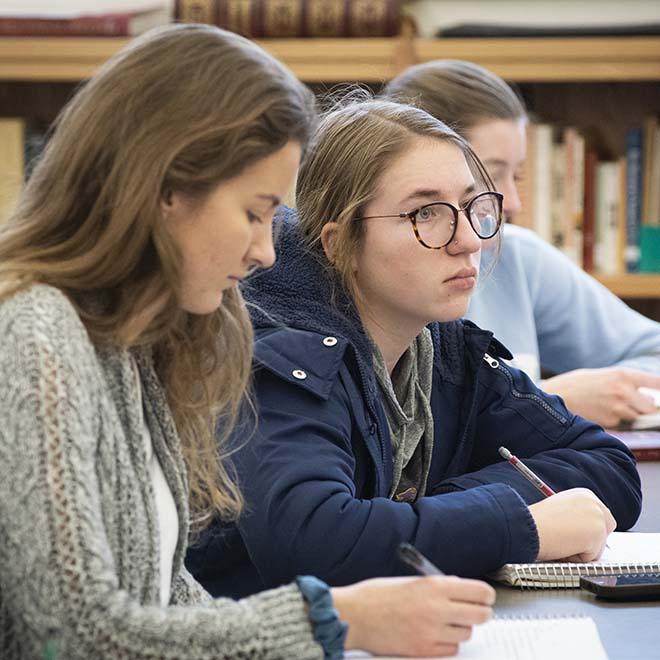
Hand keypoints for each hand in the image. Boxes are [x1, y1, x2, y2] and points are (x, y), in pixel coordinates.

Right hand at [331, 575, 494, 657]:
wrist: (355, 616)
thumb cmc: (376, 595)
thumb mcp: (411, 581)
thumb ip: (437, 585)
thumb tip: (458, 589)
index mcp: (434, 586)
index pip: (479, 591)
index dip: (486, 595)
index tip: (486, 597)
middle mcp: (437, 608)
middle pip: (480, 615)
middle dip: (480, 613)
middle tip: (475, 611)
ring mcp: (432, 632)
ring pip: (466, 633)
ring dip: (461, 628)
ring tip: (446, 621)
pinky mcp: (424, 651)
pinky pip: (451, 650)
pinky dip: (448, 643)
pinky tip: (436, 634)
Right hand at [529, 488, 615, 561]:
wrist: (527, 526)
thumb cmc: (536, 522)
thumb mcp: (560, 511)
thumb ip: (576, 517)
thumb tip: (584, 532)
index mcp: (584, 495)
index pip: (599, 516)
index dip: (586, 530)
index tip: (572, 534)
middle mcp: (594, 502)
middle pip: (606, 528)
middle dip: (592, 540)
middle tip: (570, 542)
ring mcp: (598, 517)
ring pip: (599, 545)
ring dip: (581, 550)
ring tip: (561, 542)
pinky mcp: (598, 533)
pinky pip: (591, 557)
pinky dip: (577, 558)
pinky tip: (563, 547)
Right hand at [541, 368, 659, 427]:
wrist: (552, 397)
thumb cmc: (574, 385)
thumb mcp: (601, 375)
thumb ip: (623, 383)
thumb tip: (645, 396)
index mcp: (623, 375)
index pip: (657, 383)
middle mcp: (623, 391)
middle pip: (652, 407)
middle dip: (646, 408)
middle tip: (636, 406)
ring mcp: (617, 409)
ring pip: (638, 418)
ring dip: (632, 417)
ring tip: (613, 409)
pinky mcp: (610, 423)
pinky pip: (623, 426)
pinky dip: (618, 423)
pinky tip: (602, 414)